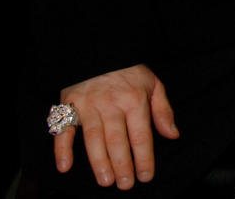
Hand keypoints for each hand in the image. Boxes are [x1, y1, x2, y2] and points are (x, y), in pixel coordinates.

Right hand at [54, 64, 179, 190]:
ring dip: (99, 161)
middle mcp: (111, 104)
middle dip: (122, 164)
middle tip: (125, 185)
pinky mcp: (69, 105)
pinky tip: (65, 166)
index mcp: (134, 99)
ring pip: (93, 138)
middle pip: (117, 140)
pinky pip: (64, 129)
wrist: (99, 49)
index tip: (146, 176)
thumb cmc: (129, 71)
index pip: (141, 134)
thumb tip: (173, 135)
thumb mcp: (153, 84)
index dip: (144, 157)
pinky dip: (62, 149)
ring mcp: (89, 105)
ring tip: (106, 180)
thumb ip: (163, 110)